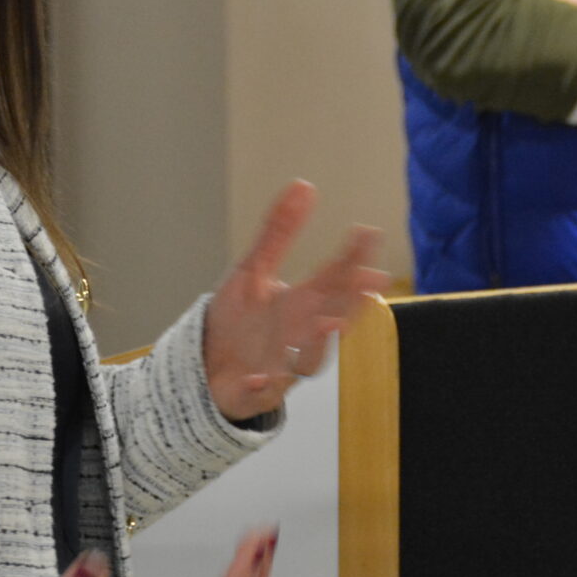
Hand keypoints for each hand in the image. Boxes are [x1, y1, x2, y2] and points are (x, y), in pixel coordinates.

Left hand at [204, 181, 385, 421]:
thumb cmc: (241, 320)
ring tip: (326, 324)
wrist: (209, 369)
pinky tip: (260, 378)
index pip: (335, 279)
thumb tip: (303, 184)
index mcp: (302, 305)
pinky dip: (263, 386)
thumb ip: (279, 232)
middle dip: (349, 299)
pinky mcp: (255, 390)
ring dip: (317, 346)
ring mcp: (282, 365)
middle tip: (365, 279)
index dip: (352, 257)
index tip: (367, 233)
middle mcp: (299, 335)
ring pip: (307, 360)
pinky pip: (262, 391)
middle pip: (333, 316)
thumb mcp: (253, 270)